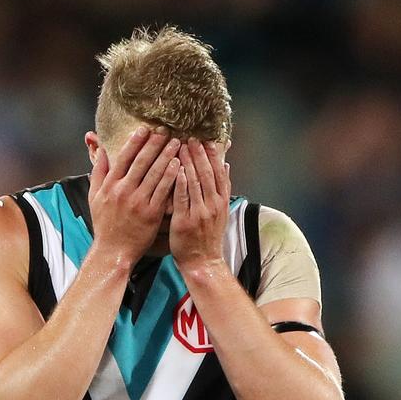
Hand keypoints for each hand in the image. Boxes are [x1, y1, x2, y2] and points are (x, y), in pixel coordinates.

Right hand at [87, 127, 181, 262]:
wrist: (113, 251)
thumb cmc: (105, 225)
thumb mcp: (94, 197)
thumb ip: (98, 173)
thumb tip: (101, 151)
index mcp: (110, 186)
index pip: (123, 158)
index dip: (135, 142)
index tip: (145, 129)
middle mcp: (124, 191)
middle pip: (141, 162)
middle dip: (154, 144)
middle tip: (165, 130)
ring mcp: (138, 202)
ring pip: (155, 173)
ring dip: (166, 155)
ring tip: (177, 143)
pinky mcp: (151, 213)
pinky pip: (163, 190)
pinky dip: (171, 175)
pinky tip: (179, 164)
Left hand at [170, 139, 231, 272]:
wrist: (202, 262)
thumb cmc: (207, 237)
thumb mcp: (220, 212)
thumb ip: (221, 189)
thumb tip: (226, 165)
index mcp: (221, 201)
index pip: (219, 172)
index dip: (212, 155)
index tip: (206, 139)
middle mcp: (213, 205)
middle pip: (207, 174)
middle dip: (199, 154)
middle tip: (190, 137)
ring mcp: (200, 213)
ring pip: (195, 183)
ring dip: (188, 163)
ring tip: (180, 146)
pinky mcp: (185, 221)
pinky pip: (182, 199)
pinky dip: (180, 183)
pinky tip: (175, 169)